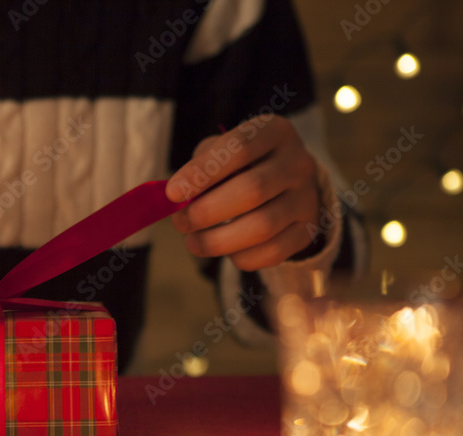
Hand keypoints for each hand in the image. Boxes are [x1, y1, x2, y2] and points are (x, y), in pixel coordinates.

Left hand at [165, 115, 320, 271]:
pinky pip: (273, 252)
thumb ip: (201, 166)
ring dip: (217, 240)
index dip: (202, 172)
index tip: (172, 193)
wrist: (287, 183)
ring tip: (193, 242)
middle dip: (206, 212)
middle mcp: (298, 162)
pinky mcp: (308, 230)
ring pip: (262, 226)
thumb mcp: (223, 151)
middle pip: (252, 190)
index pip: (239, 148)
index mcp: (274, 132)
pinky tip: (225, 251)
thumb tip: (178, 196)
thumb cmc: (242, 165)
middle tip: (180, 222)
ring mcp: (307, 198)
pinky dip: (241, 257)